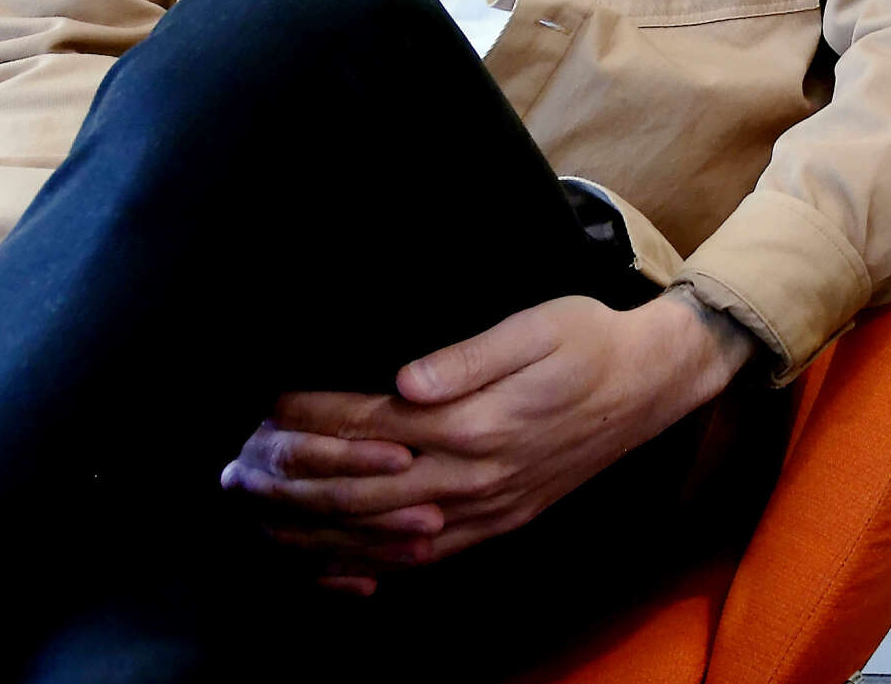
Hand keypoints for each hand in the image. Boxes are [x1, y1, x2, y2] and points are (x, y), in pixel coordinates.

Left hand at [222, 291, 752, 577]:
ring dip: (318, 527)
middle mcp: (477, 476)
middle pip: (363, 488)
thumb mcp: (536, 326)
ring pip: (384, 534)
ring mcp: (488, 509)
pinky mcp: (499, 523)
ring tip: (264, 514)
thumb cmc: (587, 341)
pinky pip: (424, 558)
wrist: (650, 385)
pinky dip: (370, 564)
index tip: (267, 402)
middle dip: (295, 478)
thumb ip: (469, 356)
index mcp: (479, 421)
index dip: (314, 414)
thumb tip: (405, 381)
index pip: (372, 424)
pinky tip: (335, 560)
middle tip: (240, 465)